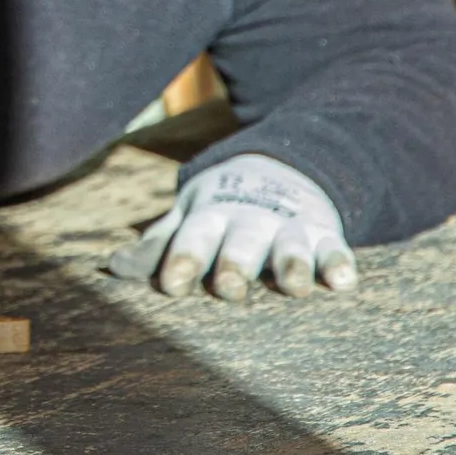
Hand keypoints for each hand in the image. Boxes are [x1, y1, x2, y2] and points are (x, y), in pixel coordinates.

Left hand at [108, 154, 358, 300]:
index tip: (171, 285)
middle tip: (231, 286)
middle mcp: (250, 221)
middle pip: (241, 241)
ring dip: (292, 263)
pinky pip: (335, 249)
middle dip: (236, 262)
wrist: (275, 168)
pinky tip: (342, 281)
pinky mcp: (326, 234)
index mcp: (210, 217)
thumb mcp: (187, 217)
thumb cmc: (219, 210)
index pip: (192, 237)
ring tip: (293, 286)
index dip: (182, 260)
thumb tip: (113, 269)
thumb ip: (158, 244)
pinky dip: (339, 263)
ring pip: (291, 246)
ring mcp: (289, 226)